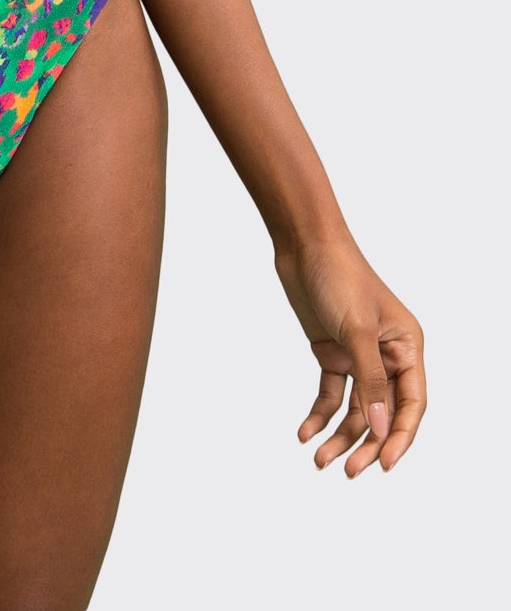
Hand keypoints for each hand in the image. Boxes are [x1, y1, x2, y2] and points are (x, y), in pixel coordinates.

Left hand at [274, 234, 425, 475]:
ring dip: (340, 436)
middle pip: (382, 413)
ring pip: (355, 409)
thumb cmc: (339, 275)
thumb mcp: (357, 330)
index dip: (399, 437)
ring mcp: (359, 356)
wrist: (304, 243)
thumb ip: (370, 380)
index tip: (384, 466)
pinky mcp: (332, 352)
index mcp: (407, 347)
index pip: (411, 404)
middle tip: (348, 472)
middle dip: (366, 444)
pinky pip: (330, 393)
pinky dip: (319, 414)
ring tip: (318, 459)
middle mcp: (387, 355)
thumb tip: (379, 427)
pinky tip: (304, 432)